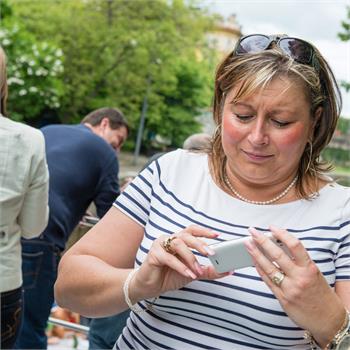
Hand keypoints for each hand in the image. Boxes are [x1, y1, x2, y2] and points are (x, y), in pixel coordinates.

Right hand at [130, 225, 230, 302]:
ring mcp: (160, 245)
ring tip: (198, 270)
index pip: (192, 230)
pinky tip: (189, 274)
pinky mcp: (154, 254)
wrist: (150, 287)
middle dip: (200, 244)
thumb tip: (228, 270)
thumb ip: (208, 271)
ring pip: (178, 244)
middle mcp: (170, 239)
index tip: (217, 235)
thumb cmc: (169, 276)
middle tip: (212, 253)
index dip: (204, 231)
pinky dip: (181, 267)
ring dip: (191, 258)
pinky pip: (169, 258)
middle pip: (186, 235)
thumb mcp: (192, 273)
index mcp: (179, 240)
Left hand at [245, 226, 344, 344]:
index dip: (282, 234)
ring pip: (269, 268)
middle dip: (262, 241)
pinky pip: (268, 281)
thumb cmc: (320, 292)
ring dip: (255, 254)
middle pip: (277, 255)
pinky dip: (259, 269)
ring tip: (247, 244)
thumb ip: (298, 260)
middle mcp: (300, 278)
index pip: (294, 246)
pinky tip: (253, 261)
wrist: (329, 319)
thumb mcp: (314, 273)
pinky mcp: (283, 299)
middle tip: (252, 231)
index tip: (272, 227)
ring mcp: (290, 289)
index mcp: (309, 268)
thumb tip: (279, 244)